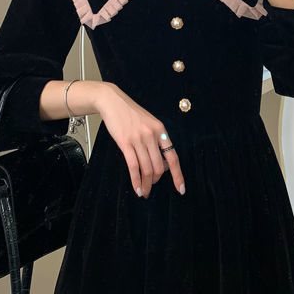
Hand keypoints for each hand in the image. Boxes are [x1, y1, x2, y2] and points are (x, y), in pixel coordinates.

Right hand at [97, 83, 185, 198]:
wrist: (112, 101)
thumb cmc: (130, 114)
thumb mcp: (149, 123)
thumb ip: (156, 140)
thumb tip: (161, 163)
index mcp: (161, 131)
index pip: (173, 157)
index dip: (178, 175)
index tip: (181, 188)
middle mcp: (152, 135)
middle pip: (159, 167)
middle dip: (156, 181)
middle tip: (151, 187)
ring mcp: (139, 139)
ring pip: (147, 169)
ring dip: (146, 184)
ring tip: (144, 192)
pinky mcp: (125, 143)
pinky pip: (133, 166)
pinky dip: (135, 180)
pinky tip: (137, 188)